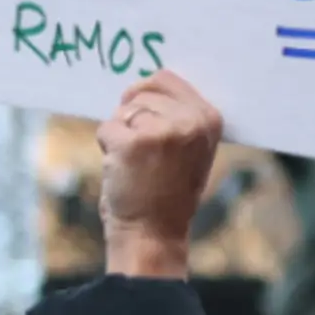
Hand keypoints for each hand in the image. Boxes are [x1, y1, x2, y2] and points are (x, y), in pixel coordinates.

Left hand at [97, 71, 224, 278]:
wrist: (153, 235)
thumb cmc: (165, 194)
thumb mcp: (189, 149)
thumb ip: (177, 116)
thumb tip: (145, 81)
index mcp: (209, 118)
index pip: (165, 79)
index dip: (145, 96)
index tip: (146, 125)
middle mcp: (190, 121)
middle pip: (141, 93)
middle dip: (132, 120)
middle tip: (144, 156)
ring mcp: (162, 130)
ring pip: (122, 112)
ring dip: (120, 136)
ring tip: (137, 166)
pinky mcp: (133, 142)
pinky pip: (106, 129)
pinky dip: (106, 149)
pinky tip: (123, 172)